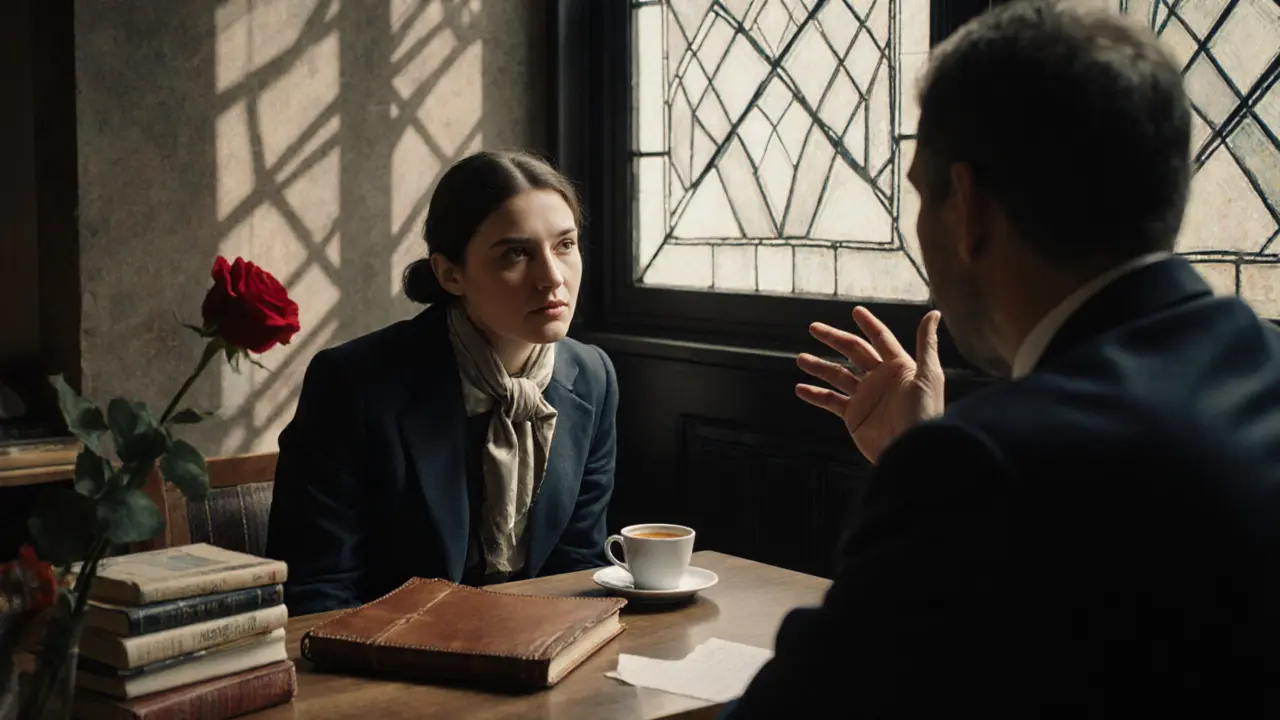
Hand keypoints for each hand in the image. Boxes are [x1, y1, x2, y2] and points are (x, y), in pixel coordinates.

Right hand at [796, 307, 944, 463]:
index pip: (880, 339)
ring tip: (800, 358)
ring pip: (837, 375)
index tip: (855, 311)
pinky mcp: (854, 415)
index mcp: (898, 366)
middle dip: (834, 339)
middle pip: (853, 352)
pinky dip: (816, 394)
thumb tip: (934, 314)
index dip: (869, 324)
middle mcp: (880, 378)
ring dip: (819, 366)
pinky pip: (831, 401)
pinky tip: (800, 388)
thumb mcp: (929, 375)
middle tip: (813, 328)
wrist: (912, 450)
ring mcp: (865, 396)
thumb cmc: (925, 413)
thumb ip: (927, 344)